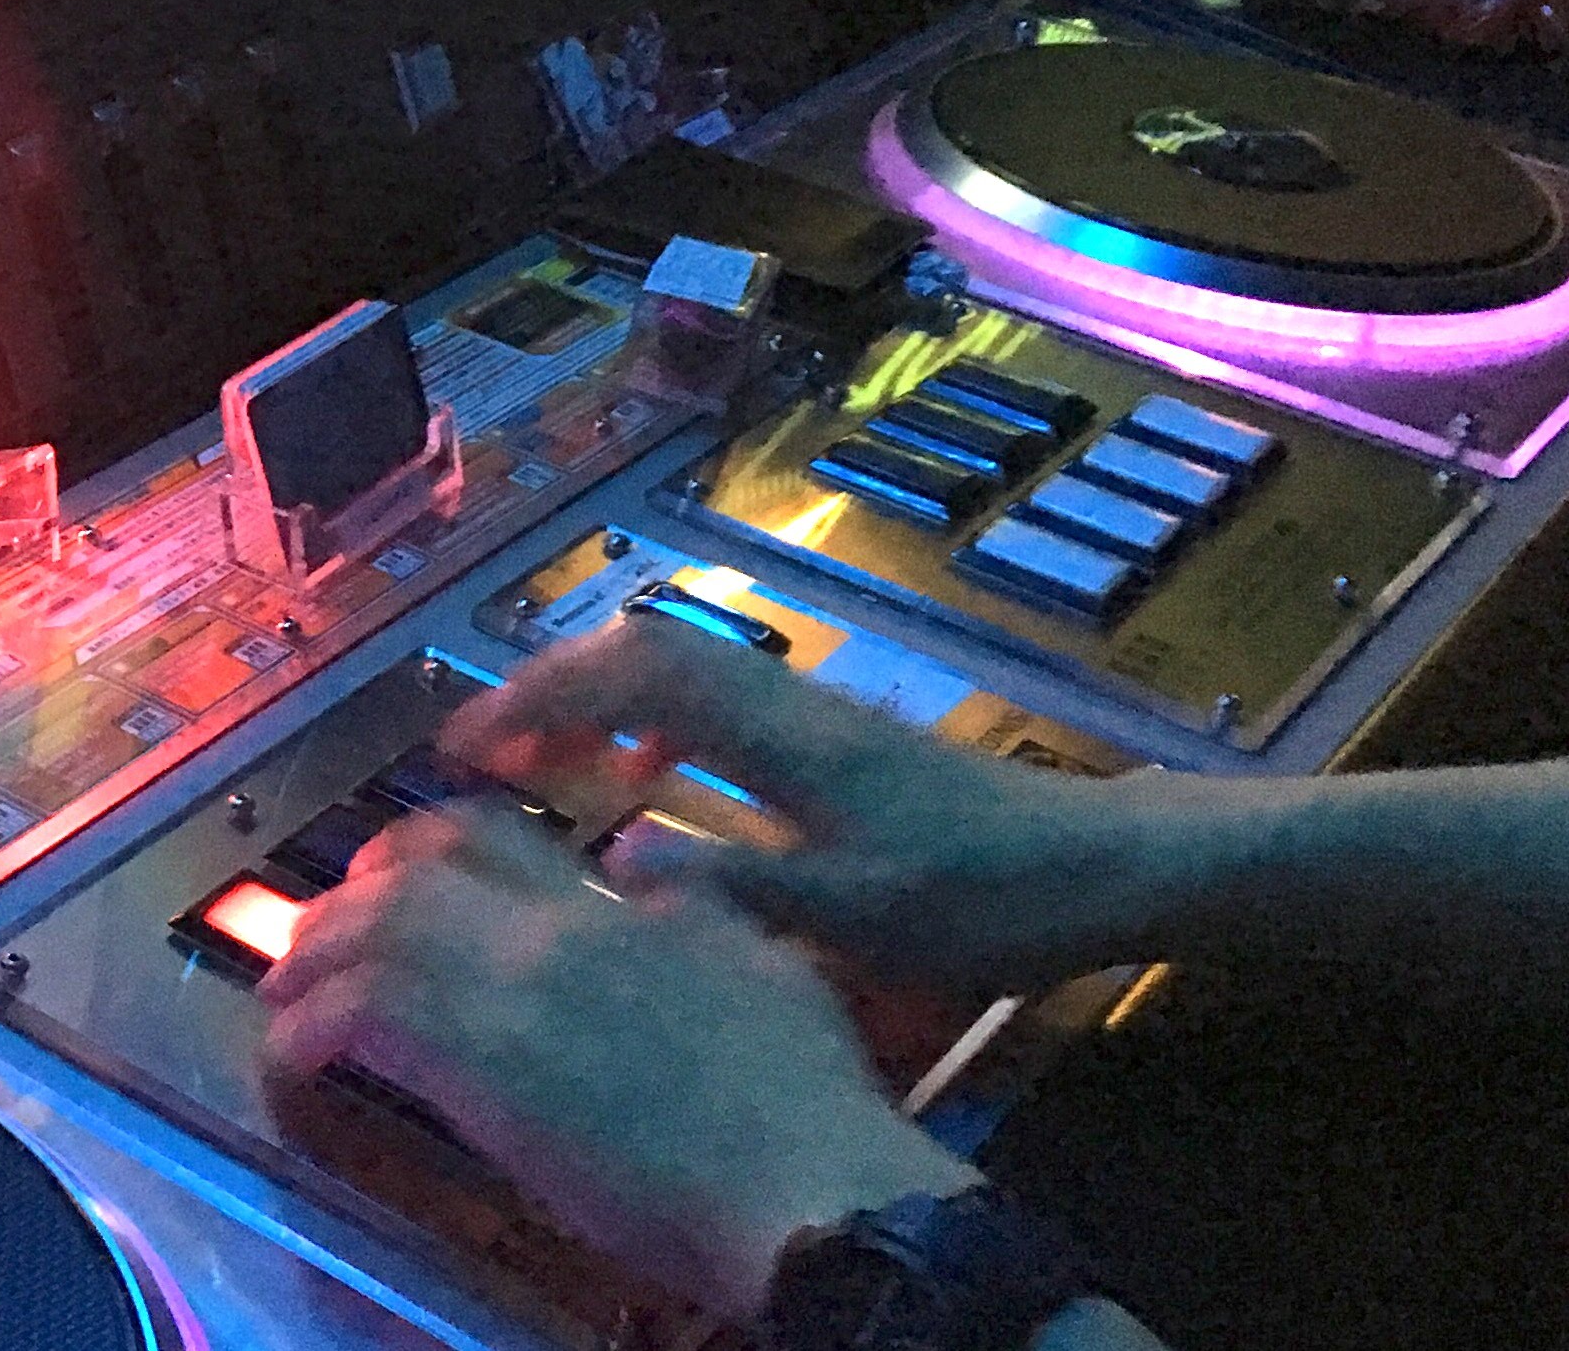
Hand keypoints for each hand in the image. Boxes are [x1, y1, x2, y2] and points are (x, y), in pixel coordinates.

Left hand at [258, 809, 979, 1316]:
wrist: (803, 1177)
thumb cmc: (805, 1096)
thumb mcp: (767, 965)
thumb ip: (693, 913)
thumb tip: (642, 875)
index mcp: (622, 905)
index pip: (496, 835)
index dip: (427, 841)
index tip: (398, 865)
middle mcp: (556, 928)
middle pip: (417, 872)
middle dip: (353, 892)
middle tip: (320, 927)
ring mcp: (514, 991)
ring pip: (377, 934)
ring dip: (315, 956)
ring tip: (284, 985)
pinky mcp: (481, 1067)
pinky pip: (365, 1019)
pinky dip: (314, 1028)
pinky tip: (295, 1053)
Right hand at [438, 614, 1233, 994]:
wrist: (1099, 868)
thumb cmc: (982, 900)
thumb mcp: (855, 918)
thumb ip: (733, 888)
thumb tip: (613, 858)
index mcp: (782, 737)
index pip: (637, 674)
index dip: (541, 696)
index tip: (468, 745)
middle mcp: (789, 704)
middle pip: (646, 650)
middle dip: (551, 685)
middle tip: (485, 749)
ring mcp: (813, 715)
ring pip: (679, 671)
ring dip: (598, 702)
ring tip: (541, 763)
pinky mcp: (834, 739)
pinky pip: (714, 704)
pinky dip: (654, 727)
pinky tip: (646, 789)